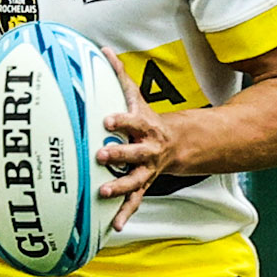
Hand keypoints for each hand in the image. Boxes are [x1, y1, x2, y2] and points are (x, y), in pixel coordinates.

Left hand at [93, 48, 176, 231]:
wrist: (176, 144)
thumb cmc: (146, 120)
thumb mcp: (136, 97)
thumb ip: (118, 75)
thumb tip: (103, 50)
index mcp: (144, 127)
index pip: (133, 121)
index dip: (121, 120)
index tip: (107, 119)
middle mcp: (147, 150)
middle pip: (134, 153)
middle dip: (118, 155)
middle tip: (101, 155)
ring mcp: (146, 170)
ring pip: (134, 180)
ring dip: (119, 187)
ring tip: (103, 192)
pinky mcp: (143, 186)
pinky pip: (134, 202)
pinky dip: (125, 214)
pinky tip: (115, 226)